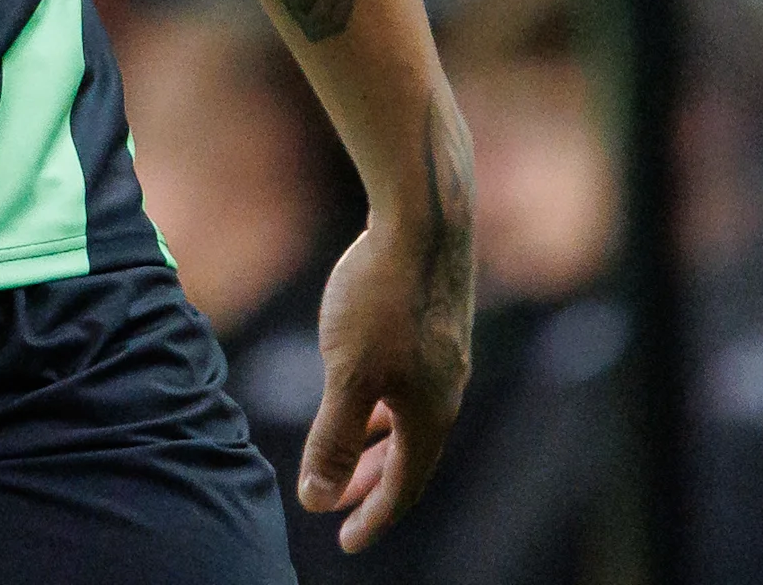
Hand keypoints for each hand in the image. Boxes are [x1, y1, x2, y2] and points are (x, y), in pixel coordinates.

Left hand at [297, 174, 475, 550]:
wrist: (423, 219)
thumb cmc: (383, 296)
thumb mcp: (348, 374)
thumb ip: (332, 438)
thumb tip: (317, 499)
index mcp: (430, 413)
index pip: (405, 484)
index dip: (374, 516)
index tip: (346, 542)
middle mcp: (445, 391)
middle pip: (408, 456)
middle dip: (370, 484)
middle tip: (337, 506)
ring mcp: (443, 357)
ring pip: (407, 418)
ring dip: (375, 443)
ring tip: (344, 456)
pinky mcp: (434, 325)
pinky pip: (409, 386)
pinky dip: (383, 404)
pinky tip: (360, 387)